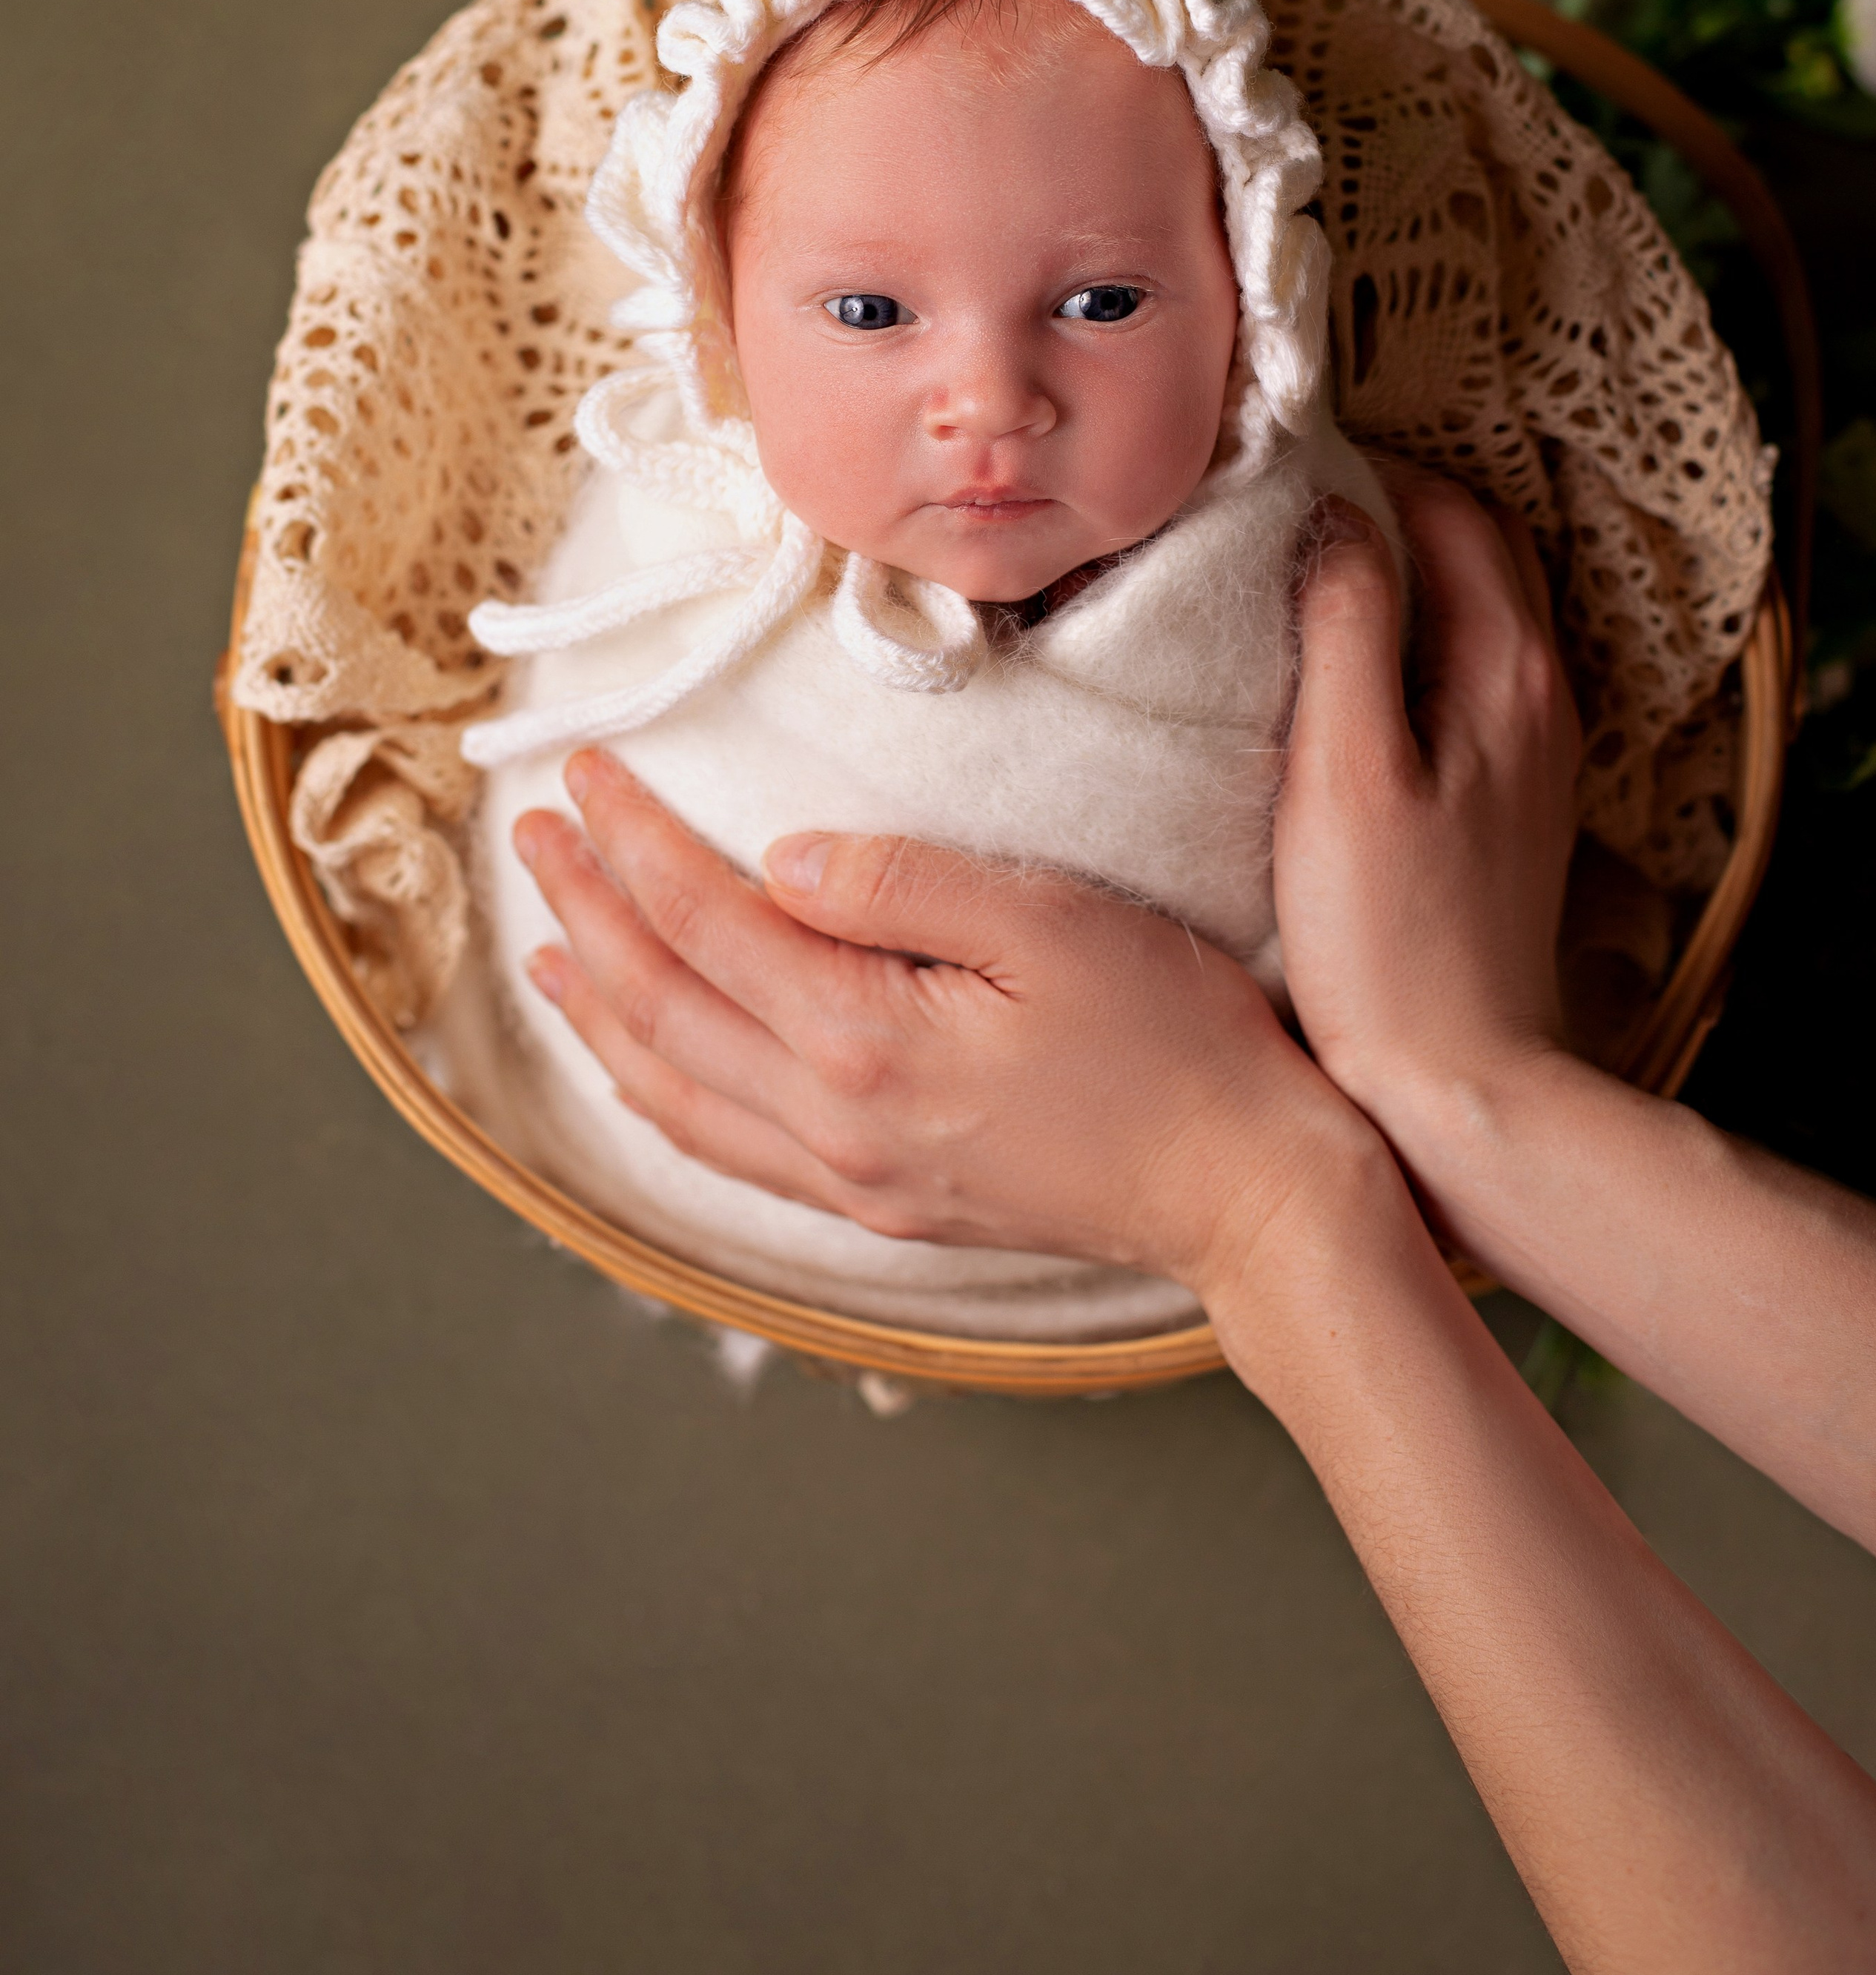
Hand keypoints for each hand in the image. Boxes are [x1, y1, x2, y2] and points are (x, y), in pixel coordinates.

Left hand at [513, 752, 1386, 1303]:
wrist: (1245, 1188)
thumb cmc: (1171, 1039)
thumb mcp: (1052, 922)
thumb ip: (904, 884)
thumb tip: (780, 860)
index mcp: (865, 1040)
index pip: (706, 922)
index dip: (633, 841)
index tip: (585, 768)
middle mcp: (833, 1123)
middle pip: (663, 1007)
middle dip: (585, 912)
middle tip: (531, 831)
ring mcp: (851, 1178)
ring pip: (675, 1093)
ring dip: (600, 1012)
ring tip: (545, 951)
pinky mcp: (880, 1206)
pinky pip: (727, 1151)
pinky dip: (660, 1097)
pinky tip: (646, 1069)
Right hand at [1274, 470, 1582, 1135]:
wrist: (1464, 1083)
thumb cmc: (1389, 936)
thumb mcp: (1344, 767)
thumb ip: (1347, 627)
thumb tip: (1334, 517)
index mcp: (1508, 669)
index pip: (1453, 510)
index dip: (1370, 475)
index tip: (1280, 478)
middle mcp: (1542, 693)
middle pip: (1478, 550)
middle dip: (1392, 509)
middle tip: (1286, 516)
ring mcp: (1533, 748)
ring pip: (1475, 611)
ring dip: (1401, 577)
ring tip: (1300, 584)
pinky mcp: (1510, 798)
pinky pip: (1467, 674)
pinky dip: (1411, 643)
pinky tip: (1342, 680)